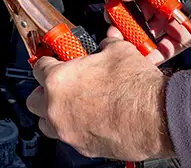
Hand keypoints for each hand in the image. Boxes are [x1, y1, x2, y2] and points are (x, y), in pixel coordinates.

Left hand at [26, 38, 173, 160]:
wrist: (156, 116)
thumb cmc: (136, 86)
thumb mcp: (119, 51)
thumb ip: (106, 45)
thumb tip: (107, 42)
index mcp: (59, 80)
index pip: (38, 68)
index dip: (46, 62)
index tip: (51, 62)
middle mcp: (57, 108)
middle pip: (34, 100)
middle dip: (44, 91)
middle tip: (60, 85)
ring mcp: (68, 131)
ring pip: (46, 123)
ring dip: (54, 113)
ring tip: (72, 104)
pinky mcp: (83, 148)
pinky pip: (69, 136)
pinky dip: (74, 127)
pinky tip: (92, 119)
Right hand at [108, 0, 190, 64]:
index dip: (117, 4)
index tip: (111, 14)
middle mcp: (160, 3)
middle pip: (134, 17)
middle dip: (123, 27)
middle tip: (115, 36)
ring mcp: (170, 21)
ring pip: (146, 34)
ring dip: (135, 42)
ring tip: (127, 51)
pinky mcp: (181, 37)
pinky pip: (164, 48)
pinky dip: (153, 55)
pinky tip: (145, 59)